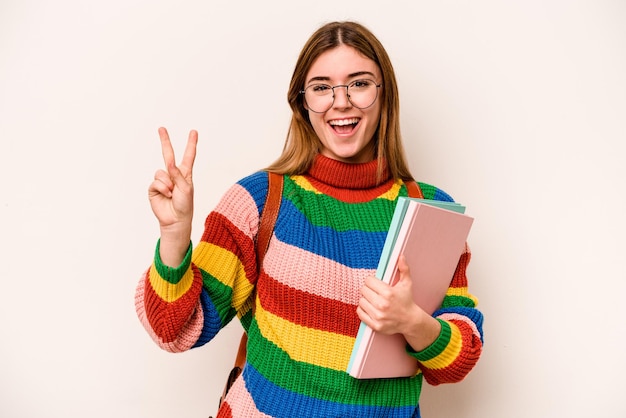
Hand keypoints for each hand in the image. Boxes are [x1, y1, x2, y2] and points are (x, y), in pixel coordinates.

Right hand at [148, 127, 196, 264]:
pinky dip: (162, 188)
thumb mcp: (186, 189)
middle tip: (161, 128)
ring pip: (161, 172)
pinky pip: (156, 182)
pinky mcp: (154, 188)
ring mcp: (163, 181)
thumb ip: (178, 175)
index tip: (193, 132)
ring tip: (172, 194)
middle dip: (165, 141)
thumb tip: (169, 163)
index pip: (188, 156)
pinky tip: (166, 195)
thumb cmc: (184, 205)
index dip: (191, 144)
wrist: (176, 220)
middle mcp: (173, 175)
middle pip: (168, 155)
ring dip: (168, 184)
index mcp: (185, 174)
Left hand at [357, 255, 440, 350]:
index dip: (371, 281)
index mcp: (388, 293)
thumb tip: (400, 256)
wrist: (410, 321)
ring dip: (365, 299)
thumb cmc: (407, 300)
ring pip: (361, 301)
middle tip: (374, 292)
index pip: (368, 281)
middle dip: (368, 289)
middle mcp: (382, 305)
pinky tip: (370, 308)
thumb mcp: (407, 284)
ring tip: (373, 300)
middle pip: (363, 290)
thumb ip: (403, 269)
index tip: (375, 283)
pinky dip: (363, 309)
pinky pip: (360, 313)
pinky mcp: (375, 325)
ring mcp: (378, 316)